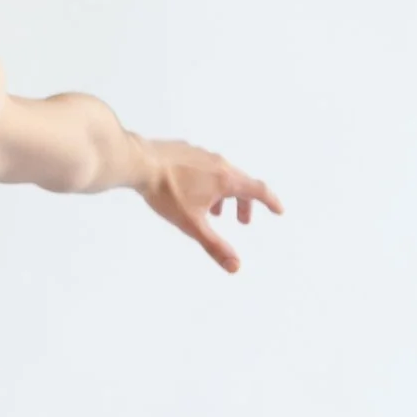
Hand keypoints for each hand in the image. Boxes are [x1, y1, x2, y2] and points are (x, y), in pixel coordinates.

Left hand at [141, 143, 284, 273]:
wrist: (138, 162)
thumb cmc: (166, 192)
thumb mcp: (193, 224)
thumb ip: (215, 245)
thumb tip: (236, 266)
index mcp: (226, 179)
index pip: (258, 190)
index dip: (271, 202)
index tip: (278, 211)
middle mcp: (219, 163)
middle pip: (241, 184)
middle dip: (244, 204)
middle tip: (242, 222)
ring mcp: (202, 154)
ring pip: (222, 175)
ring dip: (225, 195)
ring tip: (214, 212)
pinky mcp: (186, 150)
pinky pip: (206, 167)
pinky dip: (209, 182)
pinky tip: (192, 192)